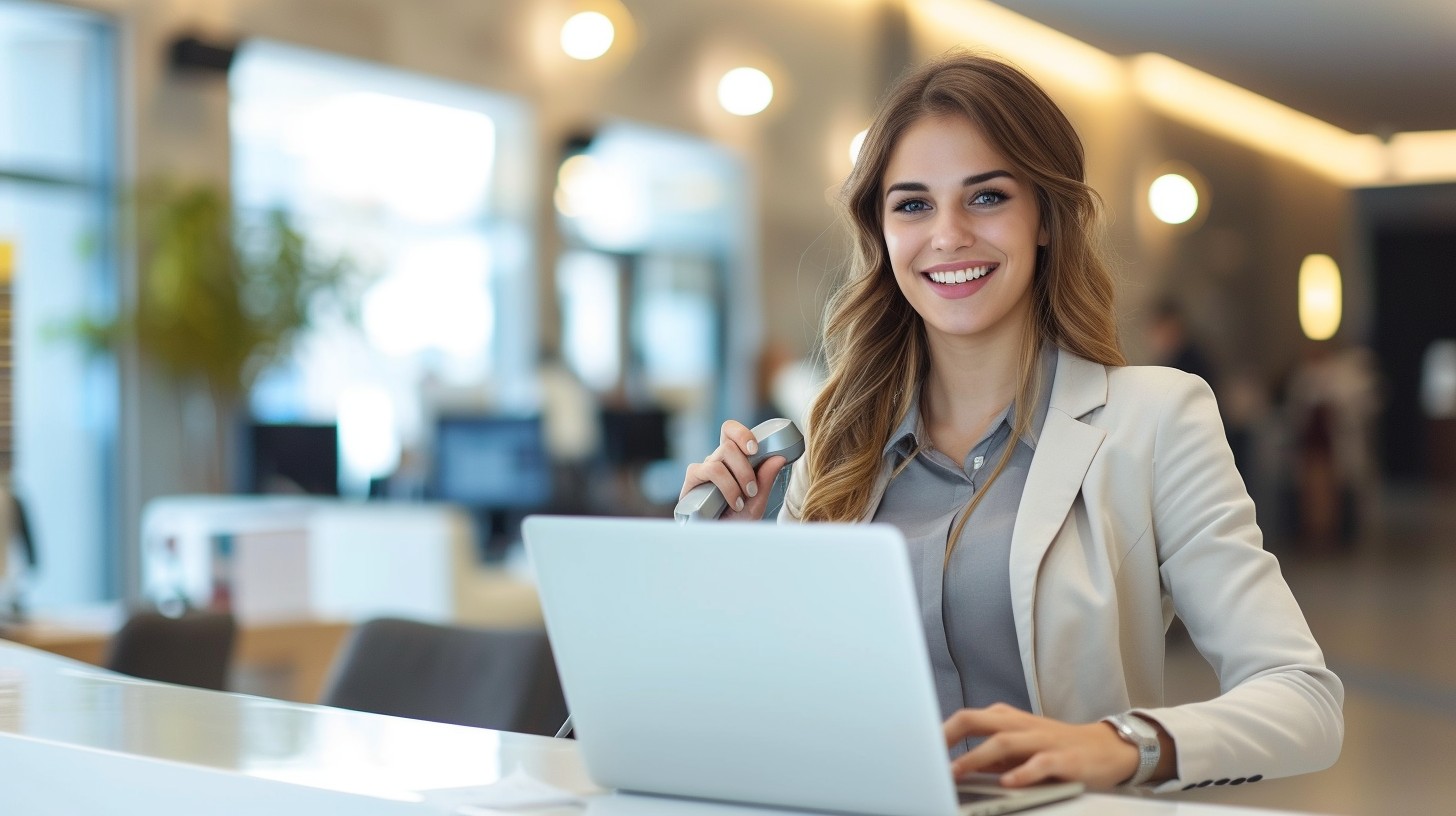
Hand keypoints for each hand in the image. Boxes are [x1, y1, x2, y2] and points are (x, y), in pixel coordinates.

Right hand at [679, 420, 788, 520]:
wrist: (719, 541)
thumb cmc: (735, 520)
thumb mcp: (757, 501)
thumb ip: (766, 479)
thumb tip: (779, 457)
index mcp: (730, 460)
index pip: (730, 432)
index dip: (741, 433)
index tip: (756, 449)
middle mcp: (715, 462)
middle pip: (729, 445)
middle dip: (746, 467)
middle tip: (753, 489)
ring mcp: (702, 470)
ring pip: (720, 456)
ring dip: (737, 477)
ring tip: (743, 500)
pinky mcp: (691, 480)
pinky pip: (708, 470)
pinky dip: (726, 486)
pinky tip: (732, 502)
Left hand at [944, 704, 1142, 789]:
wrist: (1107, 749)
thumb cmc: (1056, 748)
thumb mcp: (1019, 749)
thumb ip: (989, 756)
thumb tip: (953, 768)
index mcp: (1007, 720)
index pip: (966, 719)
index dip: (941, 732)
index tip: (920, 748)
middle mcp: (1021, 725)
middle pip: (977, 720)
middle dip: (949, 735)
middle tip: (928, 756)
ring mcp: (1042, 740)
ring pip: (1003, 741)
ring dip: (976, 757)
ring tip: (956, 772)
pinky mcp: (1064, 758)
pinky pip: (1040, 763)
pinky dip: (1022, 772)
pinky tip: (1008, 783)